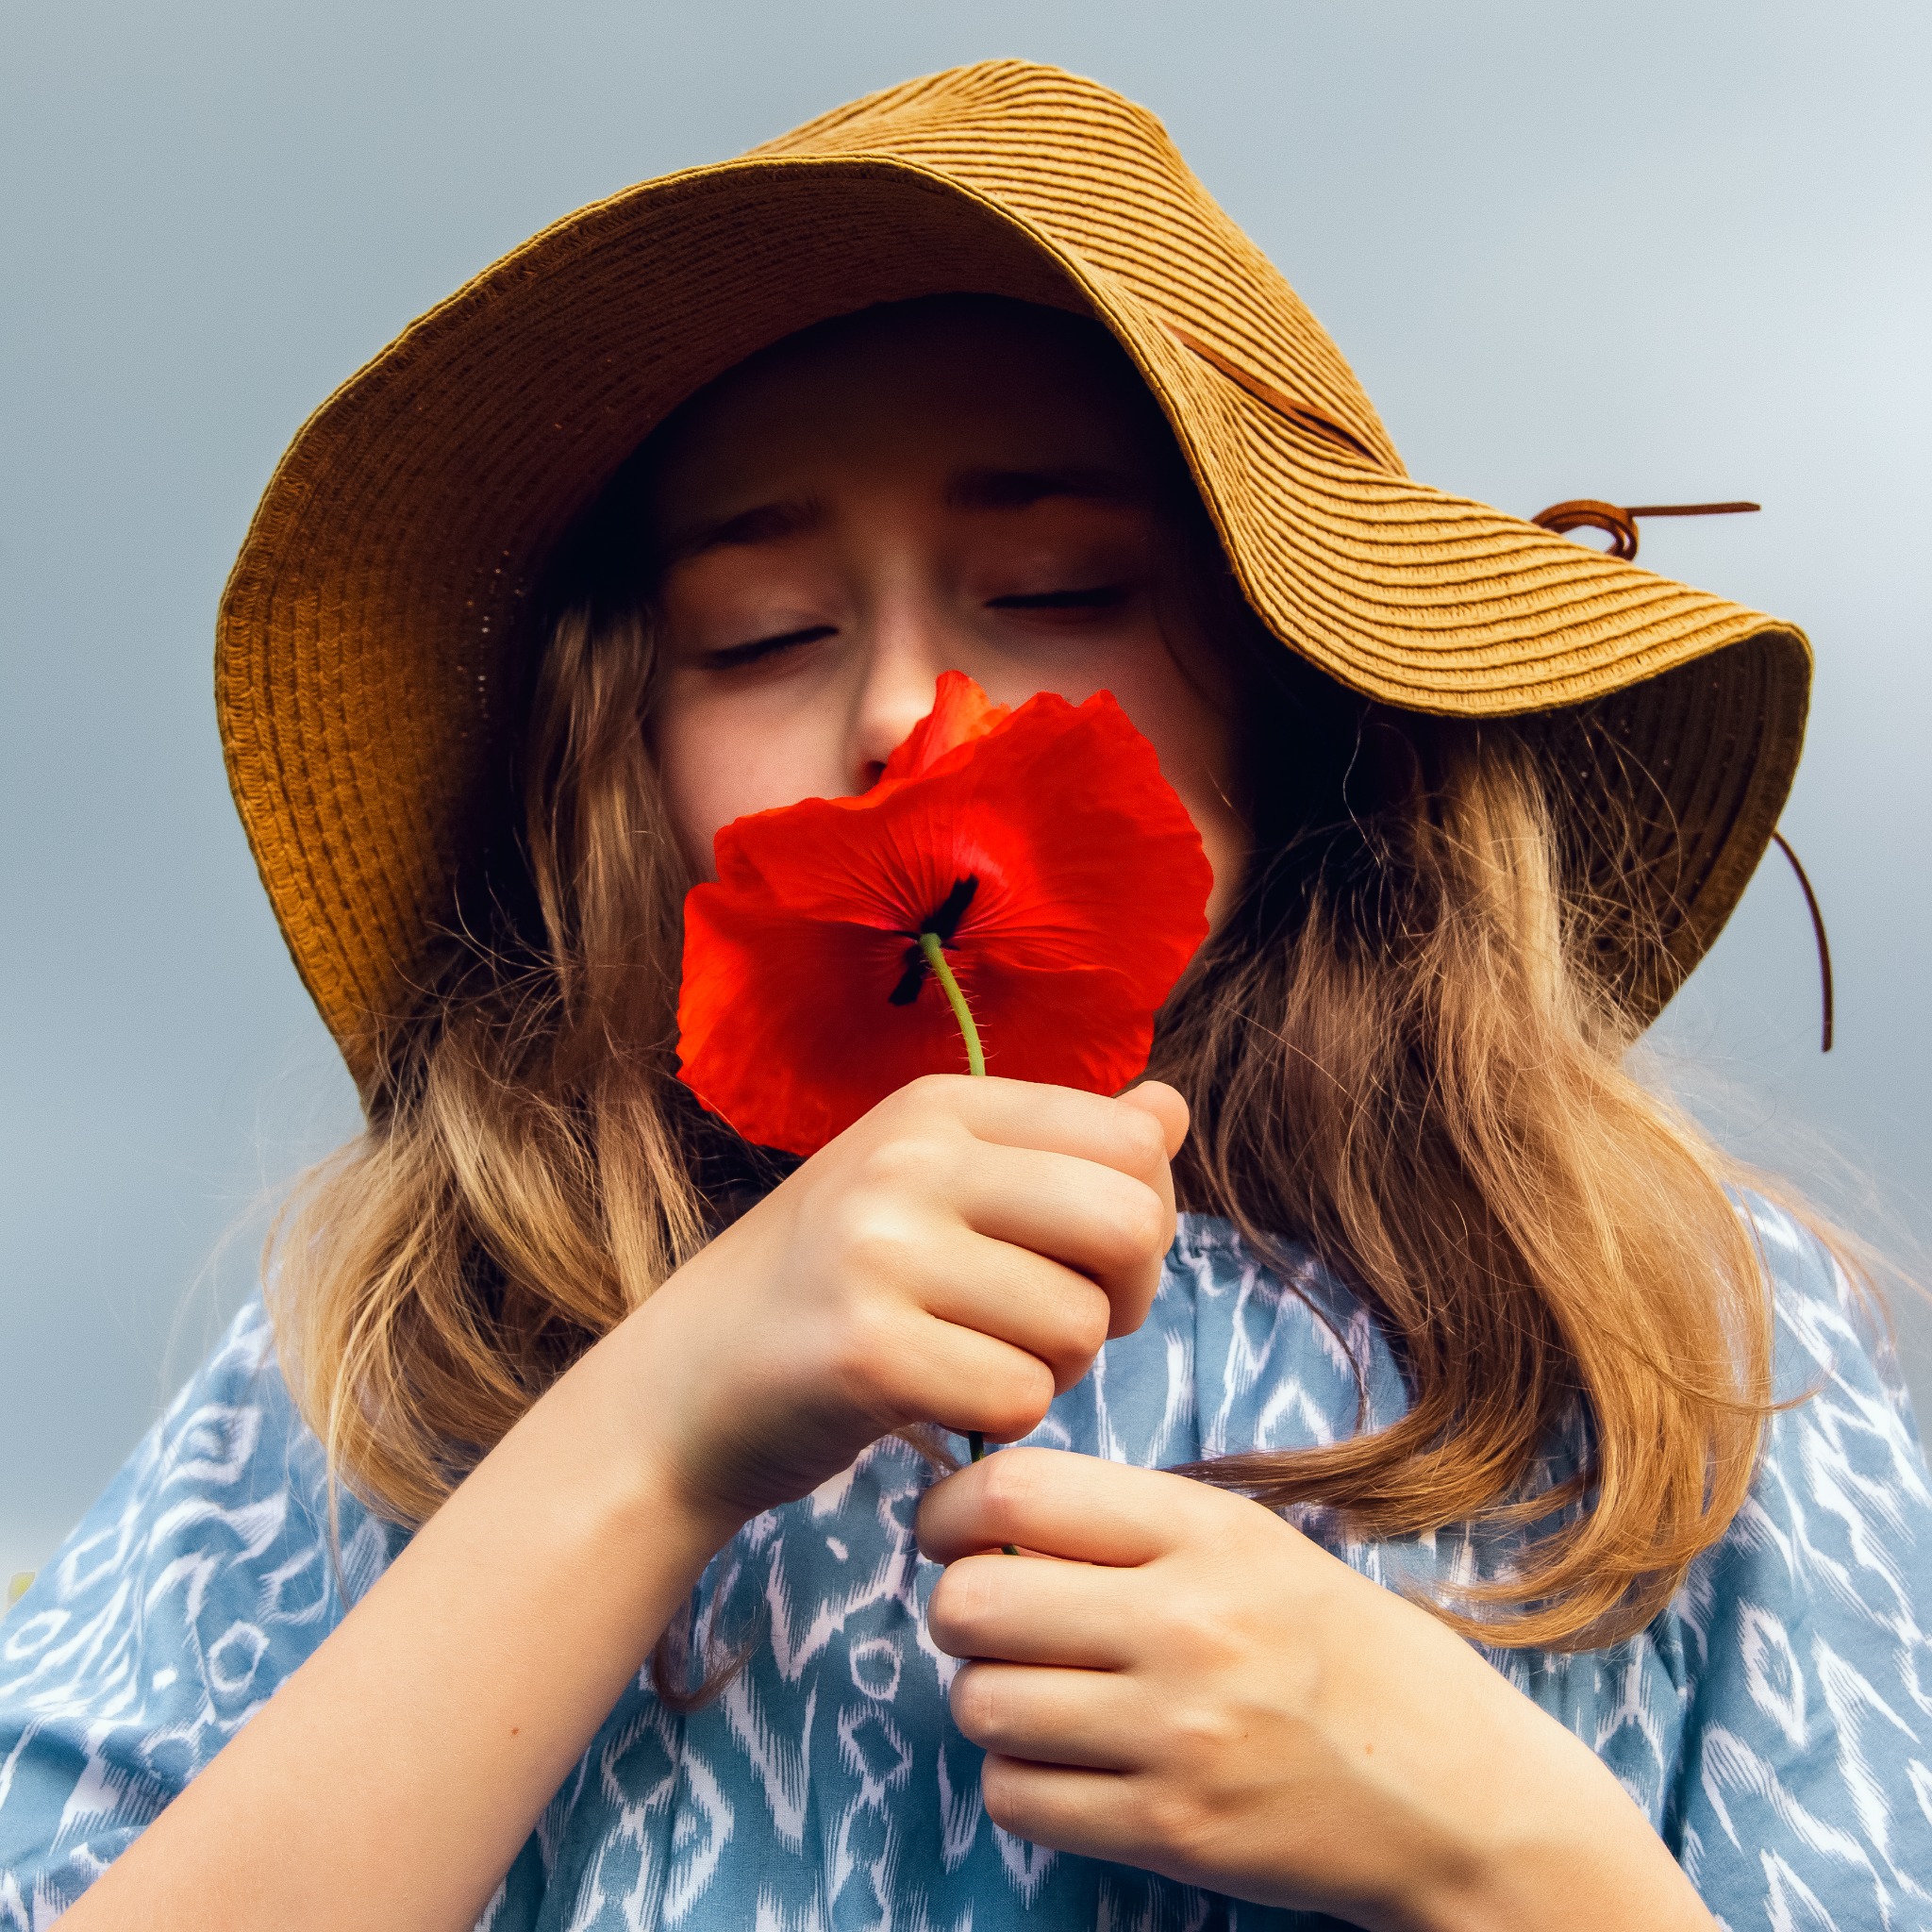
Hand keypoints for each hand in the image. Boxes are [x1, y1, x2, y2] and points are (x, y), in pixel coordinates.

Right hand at [614, 1077, 1186, 1532]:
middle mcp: (909, 1158)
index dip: (1145, 1218)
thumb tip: (1170, 1110)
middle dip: (1124, 1299)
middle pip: (1127, 1223)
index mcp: (937, 1106)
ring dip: (1052, 1369)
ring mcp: (880, 1250)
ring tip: (974, 1359)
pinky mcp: (864, 1350)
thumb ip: (1058, 1150)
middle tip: (1061, 1328)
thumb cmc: (832, 1287)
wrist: (684, 1388)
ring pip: (1079, 1324)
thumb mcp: (935, 1188)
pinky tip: (940, 1400)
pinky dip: (1003, 1420)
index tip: (1088, 1263)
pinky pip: (1019, 1398)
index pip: (1130, 1143)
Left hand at [919, 1451, 1715, 1931]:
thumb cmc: (1339, 1651)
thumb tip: (988, 1515)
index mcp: (1208, 1534)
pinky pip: (1017, 1797)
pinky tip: (1066, 1762)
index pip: (1017, 1491)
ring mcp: (1179, 1735)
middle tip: (990, 1620)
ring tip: (1037, 1693)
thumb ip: (1128, 1525)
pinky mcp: (1173, 1830)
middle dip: (958, 1609)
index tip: (948, 1530)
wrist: (1454, 1792)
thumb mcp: (1252, 1545)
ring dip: (987, 1698)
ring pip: (983, 1704)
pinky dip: (1019, 1779)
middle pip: (974, 1603)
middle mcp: (1189, 1625)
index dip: (950, 1509)